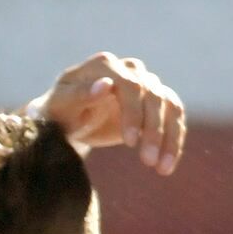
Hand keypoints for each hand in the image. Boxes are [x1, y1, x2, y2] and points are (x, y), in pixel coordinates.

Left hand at [30, 52, 185, 174]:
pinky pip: (173, 118)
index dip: (133, 113)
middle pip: (153, 96)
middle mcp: (130, 70)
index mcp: (105, 65)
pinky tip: (166, 165)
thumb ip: (80, 94)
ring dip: (169, 138)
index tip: (130, 143)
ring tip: (162, 168)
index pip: (130, 85)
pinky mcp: (155, 102)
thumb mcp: (61, 106)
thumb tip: (106, 84)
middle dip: (153, 130)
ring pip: (169, 106)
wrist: (67, 119)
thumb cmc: (59, 111)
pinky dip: (173, 141)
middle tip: (148, 161)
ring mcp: (146, 84)